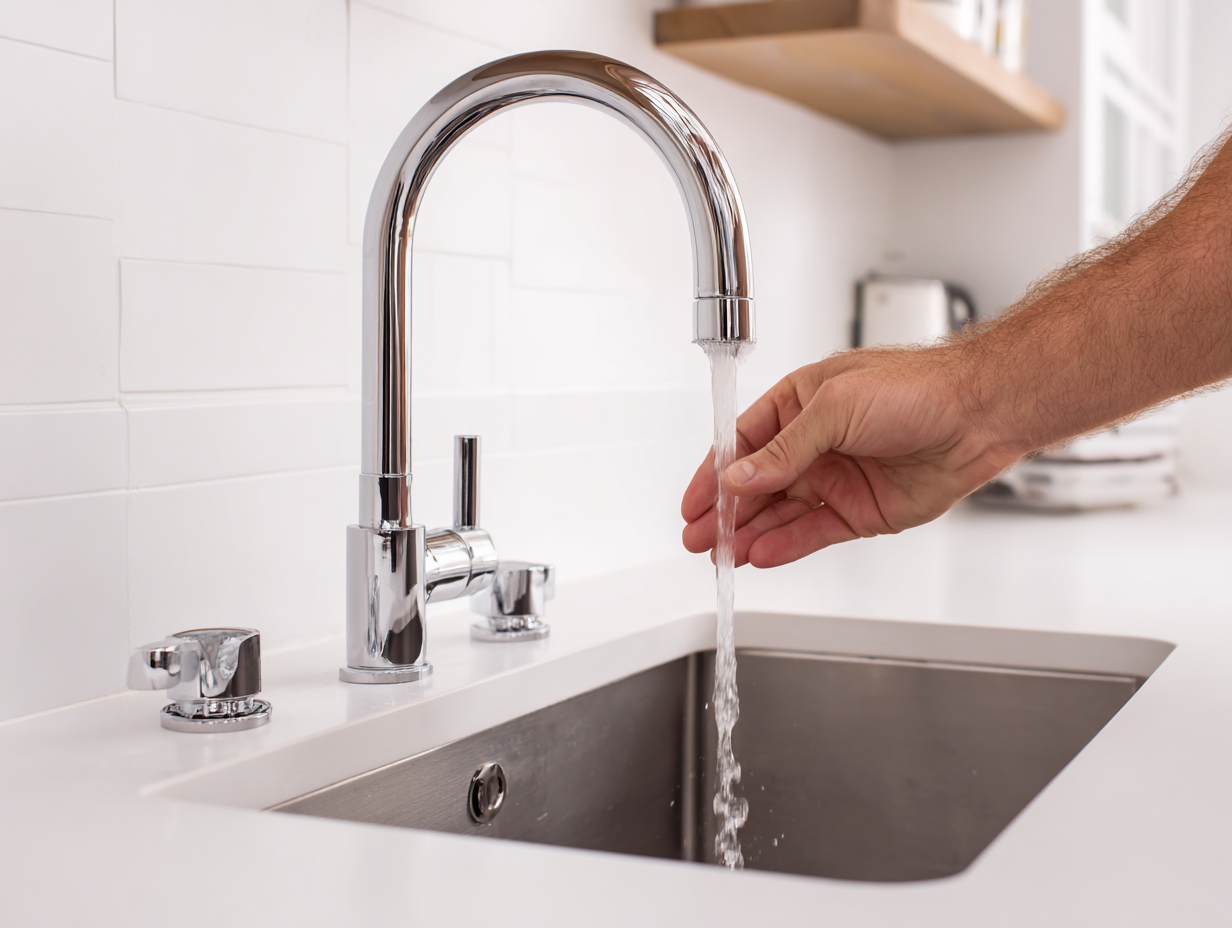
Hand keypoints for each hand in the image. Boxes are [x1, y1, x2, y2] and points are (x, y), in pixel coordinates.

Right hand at [681, 345, 1018, 567]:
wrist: (978, 415)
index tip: (694, 501)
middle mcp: (814, 444)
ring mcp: (835, 479)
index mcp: (799, 404)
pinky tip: (761, 554)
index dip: (714, 474)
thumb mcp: (834, 408)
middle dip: (724, 513)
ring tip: (722, 555)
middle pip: (756, 485)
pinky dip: (785, 545)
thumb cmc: (915, 388)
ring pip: (780, 513)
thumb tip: (739, 477)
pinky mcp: (859, 511)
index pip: (743, 444)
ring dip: (749, 534)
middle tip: (699, 538)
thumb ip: (783, 450)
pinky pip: (813, 532)